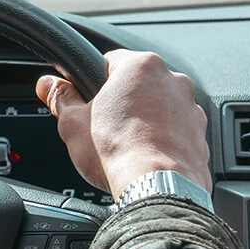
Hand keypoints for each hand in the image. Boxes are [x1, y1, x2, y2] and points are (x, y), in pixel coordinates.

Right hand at [35, 50, 210, 198]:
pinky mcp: (200, 134)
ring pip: (159, 108)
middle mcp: (172, 80)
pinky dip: (163, 141)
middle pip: (137, 85)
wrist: (157, 187)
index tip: (86, 99)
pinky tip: (146, 157)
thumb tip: (48, 84)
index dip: (93, 82)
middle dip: (121, 103)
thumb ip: (60, 97)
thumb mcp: (72, 123)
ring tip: (126, 146)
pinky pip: (176, 131)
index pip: (110, 61)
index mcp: (140, 66)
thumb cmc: (117, 151)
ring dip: (144, 121)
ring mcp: (190, 107)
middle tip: (103, 127)